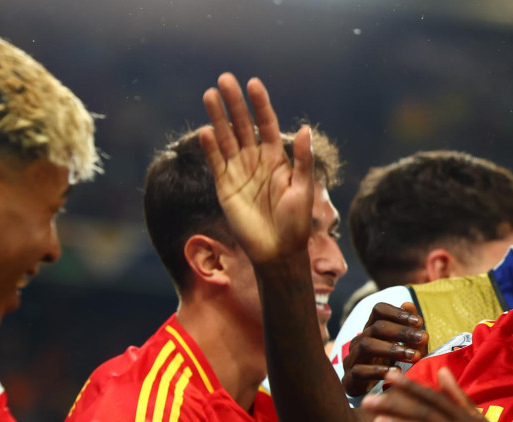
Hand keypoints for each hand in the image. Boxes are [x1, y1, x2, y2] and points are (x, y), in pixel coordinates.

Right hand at [199, 73, 314, 264]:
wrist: (278, 250)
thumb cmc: (296, 222)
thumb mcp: (304, 188)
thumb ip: (302, 159)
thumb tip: (305, 129)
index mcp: (277, 158)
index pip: (266, 124)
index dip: (260, 104)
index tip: (253, 84)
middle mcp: (256, 160)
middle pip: (243, 125)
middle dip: (234, 103)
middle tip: (225, 79)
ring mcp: (239, 172)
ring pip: (226, 139)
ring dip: (218, 118)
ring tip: (209, 95)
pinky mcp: (225, 186)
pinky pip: (216, 163)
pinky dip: (211, 148)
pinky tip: (207, 131)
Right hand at [342, 302, 427, 396]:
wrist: (373, 395)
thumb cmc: (391, 365)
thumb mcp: (406, 347)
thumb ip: (409, 329)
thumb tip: (409, 304)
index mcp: (372, 329)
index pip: (379, 310)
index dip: (398, 313)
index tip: (419, 322)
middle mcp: (360, 340)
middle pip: (376, 327)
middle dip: (402, 332)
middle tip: (423, 338)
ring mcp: (352, 359)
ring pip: (366, 346)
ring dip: (392, 349)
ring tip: (414, 356)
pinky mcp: (349, 378)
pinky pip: (360, 370)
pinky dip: (378, 370)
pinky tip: (396, 371)